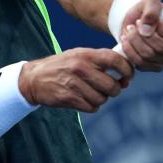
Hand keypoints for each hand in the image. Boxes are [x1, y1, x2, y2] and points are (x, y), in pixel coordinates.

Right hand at [18, 48, 133, 112]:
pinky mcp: (68, 98)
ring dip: (101, 99)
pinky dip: (91, 106)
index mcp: (86, 54)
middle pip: (112, 85)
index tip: (128, 76)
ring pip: (102, 99)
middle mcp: (80, 68)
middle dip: (115, 90)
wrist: (34, 78)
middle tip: (111, 89)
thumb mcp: (79, 55)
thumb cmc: (61, 66)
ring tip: (93, 94)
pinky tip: (85, 100)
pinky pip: (91, 107)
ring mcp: (74, 83)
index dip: (127, 69)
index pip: (115, 60)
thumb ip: (99, 60)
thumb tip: (125, 69)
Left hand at [119, 0, 162, 70]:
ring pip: (149, 55)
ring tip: (129, 29)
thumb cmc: (147, 10)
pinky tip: (126, 40)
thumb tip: (146, 29)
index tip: (148, 19)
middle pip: (161, 47)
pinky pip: (140, 63)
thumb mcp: (150, 1)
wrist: (135, 21)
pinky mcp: (154, 66)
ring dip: (134, 41)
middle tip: (135, 23)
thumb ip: (151, 10)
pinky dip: (130, 50)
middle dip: (143, 34)